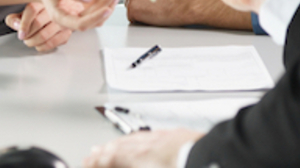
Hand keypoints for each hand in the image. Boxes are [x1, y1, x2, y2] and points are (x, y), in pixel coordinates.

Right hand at [6, 0, 118, 51]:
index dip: (95, 17)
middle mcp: (68, 20)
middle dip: (106, 7)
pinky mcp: (80, 12)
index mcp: (59, 16)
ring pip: (95, 17)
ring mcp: (75, 17)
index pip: (80, 23)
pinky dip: (104, 4)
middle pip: (91, 20)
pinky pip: (95, 13)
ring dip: (107, 5)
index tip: (107, 8)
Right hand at [84, 129, 202, 167]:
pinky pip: (149, 135)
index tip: (87, 162)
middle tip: (92, 156)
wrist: (212, 160)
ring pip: (133, 139)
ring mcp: (162, 139)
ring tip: (109, 146)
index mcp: (140, 159)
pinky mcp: (177, 136)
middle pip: (118, 148)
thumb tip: (114, 158)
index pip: (110, 159)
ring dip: (117, 143)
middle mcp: (147, 147)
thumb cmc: (186, 167)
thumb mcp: (147, 164)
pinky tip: (138, 139)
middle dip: (102, 153)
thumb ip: (127, 160)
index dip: (96, 162)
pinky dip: (138, 138)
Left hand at [120, 0, 190, 26]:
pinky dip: (138, 20)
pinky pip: (131, 18)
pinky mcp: (132, 8)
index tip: (140, 0)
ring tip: (152, 11)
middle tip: (150, 7)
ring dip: (137, 12)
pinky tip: (150, 16)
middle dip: (135, 4)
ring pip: (129, 8)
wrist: (180, 6)